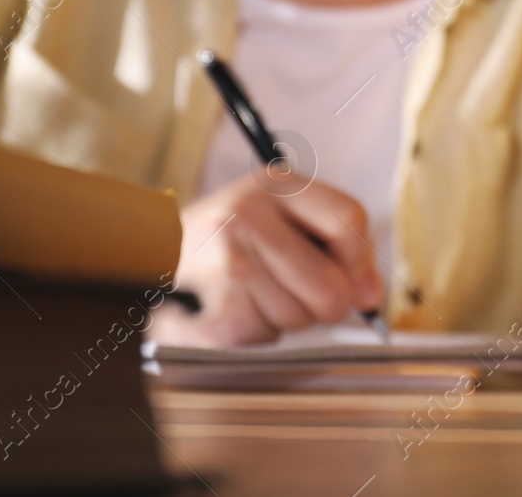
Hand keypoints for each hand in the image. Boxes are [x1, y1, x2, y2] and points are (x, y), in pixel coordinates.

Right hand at [145, 171, 384, 346]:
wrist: (150, 259)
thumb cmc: (228, 243)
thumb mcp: (280, 222)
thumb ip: (337, 250)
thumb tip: (371, 296)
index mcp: (276, 184)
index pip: (348, 219)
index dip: (361, 261)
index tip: (356, 283)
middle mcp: (250, 213)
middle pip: (330, 284)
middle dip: (322, 304)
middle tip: (296, 293)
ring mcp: (229, 257)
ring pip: (299, 316)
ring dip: (285, 319)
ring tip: (255, 295)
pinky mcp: (215, 303)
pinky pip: (267, 336)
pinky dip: (257, 334)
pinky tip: (236, 310)